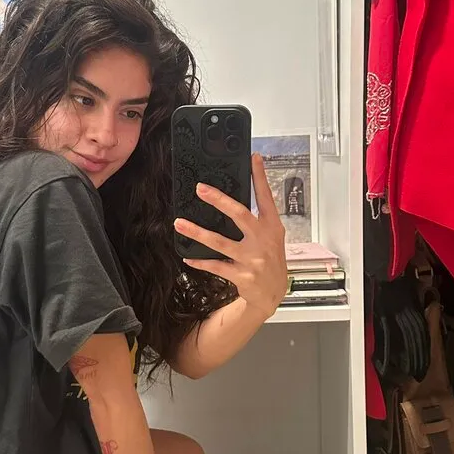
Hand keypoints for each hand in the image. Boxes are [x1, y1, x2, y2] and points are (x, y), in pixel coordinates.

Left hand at [173, 152, 288, 318]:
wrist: (273, 294)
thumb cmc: (269, 261)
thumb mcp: (272, 238)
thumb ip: (258, 219)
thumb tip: (234, 199)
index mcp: (272, 227)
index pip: (266, 197)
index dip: (260, 177)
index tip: (253, 158)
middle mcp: (263, 240)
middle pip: (240, 215)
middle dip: (219, 200)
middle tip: (200, 189)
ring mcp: (253, 259)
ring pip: (220, 242)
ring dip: (197, 232)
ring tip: (180, 223)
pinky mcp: (242, 275)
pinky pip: (216, 265)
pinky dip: (200, 260)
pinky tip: (188, 256)